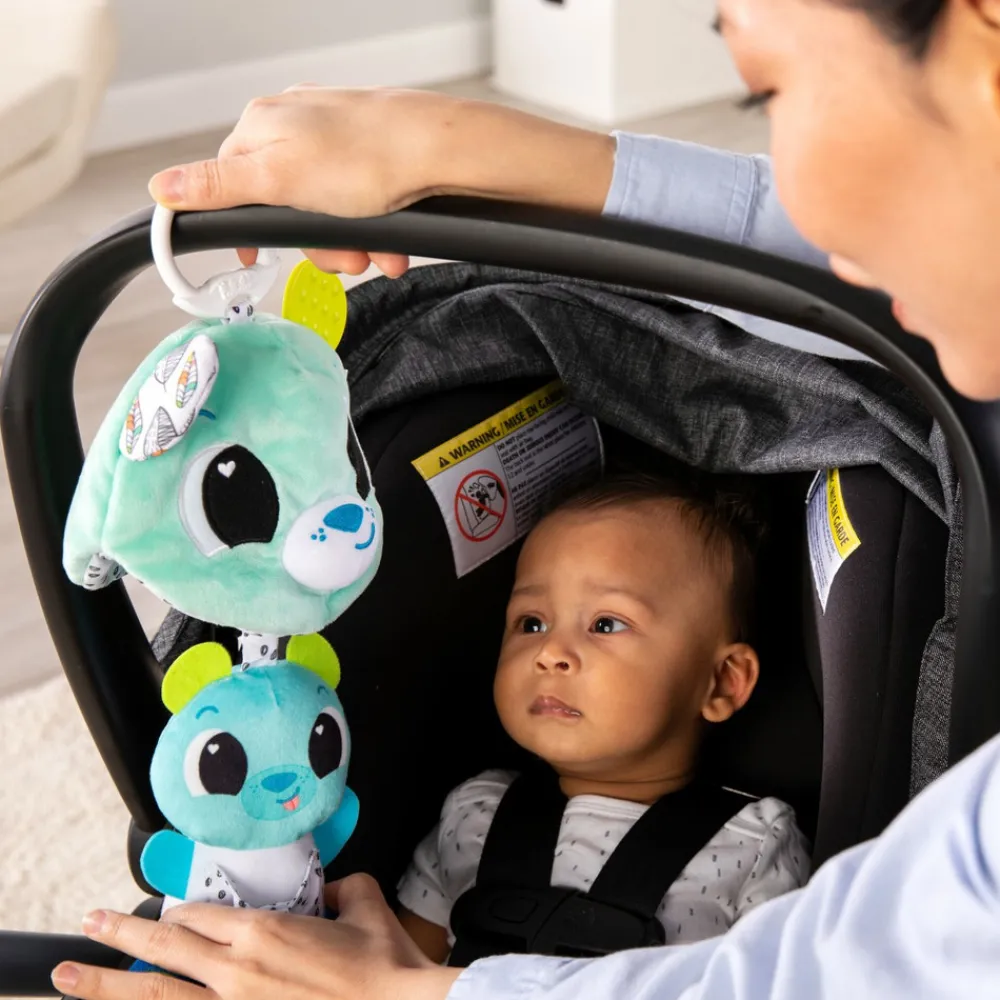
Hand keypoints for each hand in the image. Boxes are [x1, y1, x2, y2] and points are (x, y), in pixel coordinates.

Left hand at [52, 875, 462, 999]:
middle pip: (161, 949)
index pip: (198, 913)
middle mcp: (237, 969)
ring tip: (72, 976)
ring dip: (109, 985)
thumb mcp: (364, 902)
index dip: (177, 911)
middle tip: (90, 924)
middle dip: (118, 933)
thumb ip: (341, 888)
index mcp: (263, 930)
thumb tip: (332, 892)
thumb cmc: (383, 965)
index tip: (170, 915)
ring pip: (156, 996)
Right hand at [148, 85, 614, 277]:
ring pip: (326, 213)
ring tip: (376, 254)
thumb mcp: (278, 181)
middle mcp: (295, 128)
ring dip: (351, 246)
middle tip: (345, 260)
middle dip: (319, 246)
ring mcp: (336, 140)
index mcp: (262, 128)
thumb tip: (160, 188)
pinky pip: (359, 206)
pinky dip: (374, 232)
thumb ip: (218, 187)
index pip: (232, 186)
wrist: (439, 152)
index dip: (249, 231)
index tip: (255, 260)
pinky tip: (390, 244)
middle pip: (286, 208)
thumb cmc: (366, 159)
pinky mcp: (370, 155)